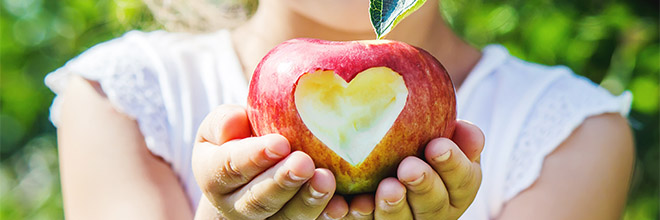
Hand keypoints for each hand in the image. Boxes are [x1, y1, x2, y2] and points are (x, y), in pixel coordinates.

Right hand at [192, 105, 339, 218]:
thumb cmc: (239, 138)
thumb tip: (232, 123)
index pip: (229, 168)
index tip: (280, 142)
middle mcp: (236, 206)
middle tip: (305, 163)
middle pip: (258, 200)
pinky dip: (328, 215)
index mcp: (214, 176)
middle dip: (282, 182)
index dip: (253, 157)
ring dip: (309, 201)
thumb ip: (224, 121)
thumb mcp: (223, 126)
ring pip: (287, 217)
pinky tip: (347, 205)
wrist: (249, 176)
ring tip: (327, 180)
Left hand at [314, 120, 483, 219]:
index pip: (463, 181)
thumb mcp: (444, 135)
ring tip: (386, 187)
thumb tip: (466, 128)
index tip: (437, 144)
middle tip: (409, 168)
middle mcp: (432, 212)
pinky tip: (350, 203)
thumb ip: (457, 134)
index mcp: (456, 190)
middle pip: (433, 206)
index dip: (453, 165)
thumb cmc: (420, 140)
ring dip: (393, 206)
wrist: (381, 157)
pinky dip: (357, 214)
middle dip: (423, 186)